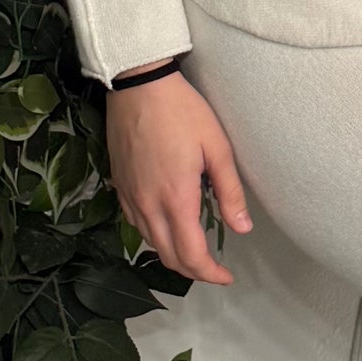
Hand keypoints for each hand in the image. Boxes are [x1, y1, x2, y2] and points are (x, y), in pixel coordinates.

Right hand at [106, 74, 252, 284]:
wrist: (138, 85)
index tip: (226, 276)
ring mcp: (130, 196)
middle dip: (193, 271)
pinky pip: (135, 224)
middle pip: (169, 257)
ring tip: (195, 250)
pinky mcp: (119, 185)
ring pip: (150, 243)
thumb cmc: (181, 110)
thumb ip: (229, 192)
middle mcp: (148, 204)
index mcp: (176, 197)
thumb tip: (242, 228)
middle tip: (214, 269)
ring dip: (173, 255)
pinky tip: (168, 227)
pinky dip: (154, 237)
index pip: (192, 255)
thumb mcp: (217, 147)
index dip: (210, 274)